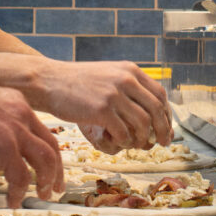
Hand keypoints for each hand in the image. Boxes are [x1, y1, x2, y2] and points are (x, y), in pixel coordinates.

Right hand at [0, 80, 63, 206]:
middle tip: (55, 186)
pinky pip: (21, 177)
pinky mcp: (7, 148)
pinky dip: (19, 192)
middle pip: (51, 145)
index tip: (48, 163)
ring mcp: (17, 132)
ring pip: (46, 161)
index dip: (46, 149)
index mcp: (16, 103)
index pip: (40, 129)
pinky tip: (13, 201)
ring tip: (43, 195)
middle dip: (56, 169)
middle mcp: (22, 116)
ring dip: (46, 180)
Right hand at [37, 61, 172, 150]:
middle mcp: (126, 80)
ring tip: (135, 144)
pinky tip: (118, 143)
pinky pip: (124, 132)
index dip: (167, 114)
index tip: (167, 128)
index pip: (160, 94)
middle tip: (163, 143)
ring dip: (143, 138)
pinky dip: (125, 142)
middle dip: (163, 130)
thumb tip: (149, 107)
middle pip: (157, 109)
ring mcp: (114, 95)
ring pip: (143, 124)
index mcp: (130, 70)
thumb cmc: (76, 82)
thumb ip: (127, 85)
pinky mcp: (101, 110)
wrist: (49, 80)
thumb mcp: (108, 74)